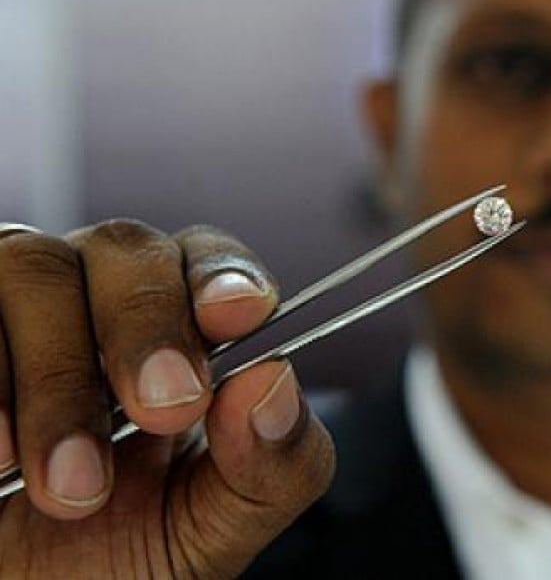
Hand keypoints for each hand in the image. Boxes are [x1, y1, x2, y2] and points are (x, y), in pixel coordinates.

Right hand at [0, 221, 334, 577]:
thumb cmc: (123, 553)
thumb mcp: (215, 523)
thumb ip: (274, 462)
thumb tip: (276, 383)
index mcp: (184, 330)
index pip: (210, 259)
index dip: (225, 274)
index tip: (236, 315)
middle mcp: (99, 301)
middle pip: (124, 247)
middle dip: (147, 327)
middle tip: (164, 409)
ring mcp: (16, 312)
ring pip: (33, 266)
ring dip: (58, 378)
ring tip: (72, 487)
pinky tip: (0, 458)